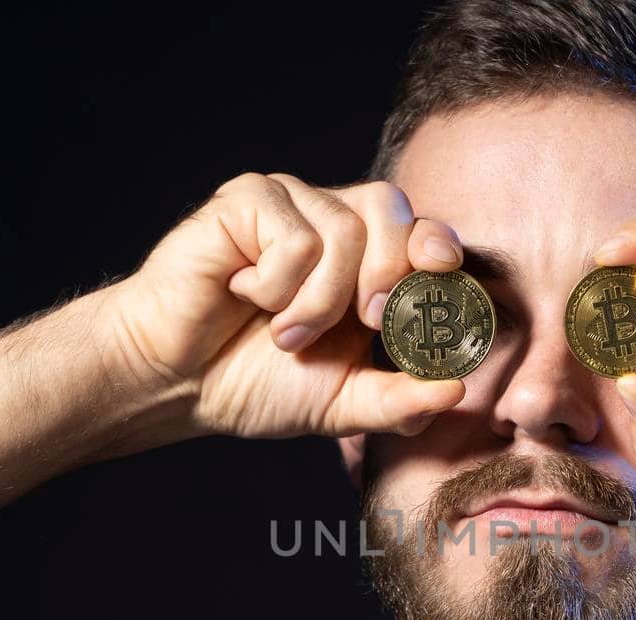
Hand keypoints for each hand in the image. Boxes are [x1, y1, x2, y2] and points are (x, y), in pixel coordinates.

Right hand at [102, 174, 467, 437]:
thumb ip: (400, 400)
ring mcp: (289, 205)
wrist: (177, 381)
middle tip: (368, 321)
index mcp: (366, 263)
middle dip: (391, 272)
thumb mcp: (342, 404)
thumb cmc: (255, 383)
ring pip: (343, 230)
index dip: (438, 247)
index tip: (442, 275)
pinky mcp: (247, 200)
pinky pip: (292, 232)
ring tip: (284, 335)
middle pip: (392, 210)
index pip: (421, 232)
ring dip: (319, 301)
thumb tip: (457, 392)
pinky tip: (245, 296)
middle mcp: (332, 222)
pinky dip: (276, 283)